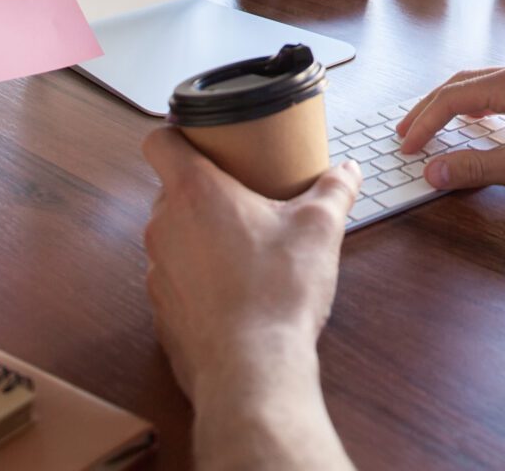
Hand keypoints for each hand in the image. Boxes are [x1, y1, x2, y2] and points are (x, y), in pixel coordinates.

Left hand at [142, 128, 358, 469]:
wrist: (251, 371)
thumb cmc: (277, 293)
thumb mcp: (320, 229)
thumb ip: (335, 191)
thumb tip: (347, 171)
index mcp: (195, 192)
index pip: (159, 141)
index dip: (175, 133)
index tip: (201, 137)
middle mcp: (164, 226)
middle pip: (171, 189)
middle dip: (205, 188)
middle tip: (244, 193)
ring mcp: (157, 271)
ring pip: (173, 235)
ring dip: (200, 234)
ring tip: (243, 244)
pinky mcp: (161, 311)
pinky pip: (176, 277)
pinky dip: (199, 276)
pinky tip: (234, 288)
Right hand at [395, 61, 504, 197]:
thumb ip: (475, 167)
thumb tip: (434, 171)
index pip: (452, 98)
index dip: (424, 124)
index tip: (407, 148)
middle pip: (463, 83)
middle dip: (430, 108)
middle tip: (407, 133)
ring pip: (484, 82)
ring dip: (454, 104)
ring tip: (433, 125)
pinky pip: (504, 88)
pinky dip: (480, 103)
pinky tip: (478, 120)